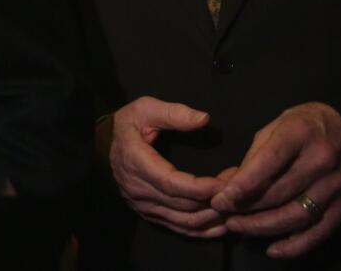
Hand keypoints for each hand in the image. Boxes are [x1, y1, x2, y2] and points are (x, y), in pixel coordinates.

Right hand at [107, 96, 227, 237]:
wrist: (99, 145)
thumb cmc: (126, 125)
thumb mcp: (145, 109)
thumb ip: (174, 113)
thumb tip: (204, 119)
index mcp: (138, 163)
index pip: (174, 184)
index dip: (202, 187)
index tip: (228, 182)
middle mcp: (139, 190)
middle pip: (183, 205)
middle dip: (215, 200)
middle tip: (241, 190)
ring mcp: (142, 205)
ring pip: (182, 221)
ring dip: (211, 219)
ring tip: (235, 208)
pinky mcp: (147, 213)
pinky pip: (176, 227)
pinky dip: (200, 231)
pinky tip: (219, 226)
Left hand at [212, 102, 340, 259]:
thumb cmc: (306, 125)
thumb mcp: (276, 126)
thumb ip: (254, 155)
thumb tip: (227, 184)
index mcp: (299, 134)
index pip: (270, 161)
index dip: (245, 182)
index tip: (221, 198)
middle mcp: (321, 160)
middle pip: (279, 193)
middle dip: (246, 207)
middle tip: (222, 213)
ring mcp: (336, 185)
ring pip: (296, 215)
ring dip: (263, 227)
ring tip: (239, 228)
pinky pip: (319, 231)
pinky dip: (295, 245)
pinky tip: (273, 250)